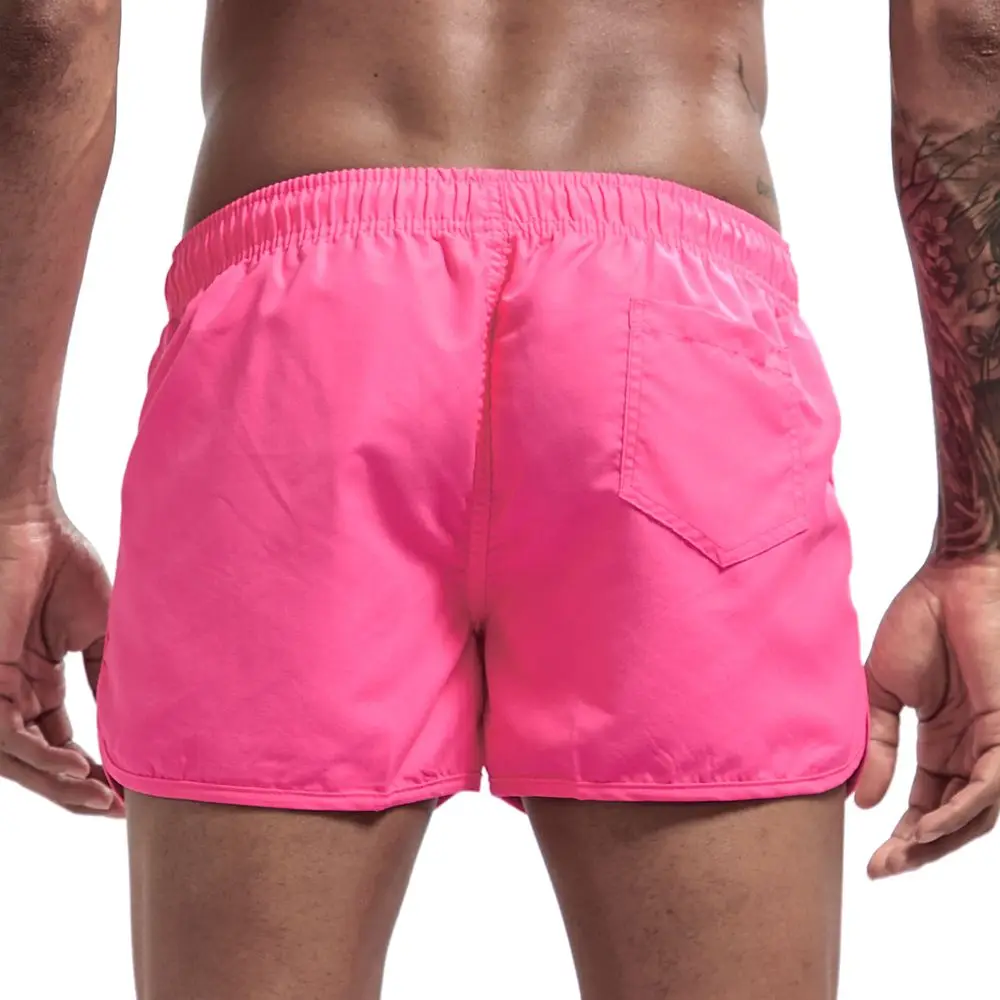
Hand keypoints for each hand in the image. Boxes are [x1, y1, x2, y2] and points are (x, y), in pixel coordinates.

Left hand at [0, 500, 121, 814]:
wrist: (32, 524)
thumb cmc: (62, 564)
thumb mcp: (101, 632)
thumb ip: (108, 678)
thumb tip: (133, 725)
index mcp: (37, 684)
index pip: (62, 743)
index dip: (94, 772)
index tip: (131, 791)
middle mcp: (13, 694)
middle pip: (41, 760)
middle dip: (77, 790)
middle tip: (116, 808)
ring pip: (19, 760)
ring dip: (59, 784)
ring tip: (100, 796)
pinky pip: (4, 736)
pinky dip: (39, 757)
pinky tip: (76, 767)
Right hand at [856, 556, 999, 876]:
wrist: (952, 580)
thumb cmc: (919, 621)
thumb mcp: (881, 692)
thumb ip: (878, 745)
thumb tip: (862, 799)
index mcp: (942, 741)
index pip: (928, 802)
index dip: (902, 833)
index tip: (870, 858)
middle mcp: (972, 750)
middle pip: (952, 818)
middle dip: (919, 848)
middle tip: (882, 867)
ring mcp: (993, 743)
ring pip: (975, 812)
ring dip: (938, 840)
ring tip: (898, 855)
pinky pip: (989, 787)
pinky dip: (959, 811)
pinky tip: (928, 826)